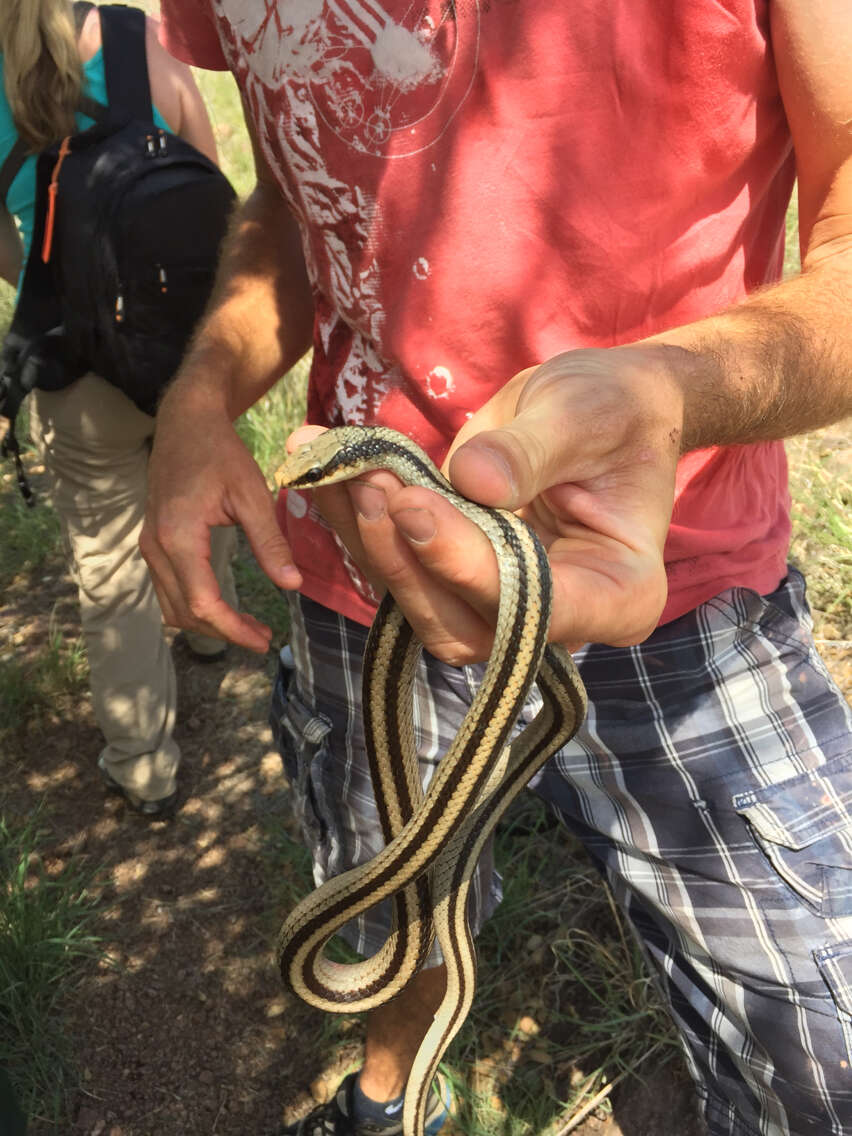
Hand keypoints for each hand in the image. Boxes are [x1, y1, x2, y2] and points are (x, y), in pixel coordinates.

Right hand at [140, 380, 301, 651]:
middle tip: (263, 637)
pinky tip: (224, 607)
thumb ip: (270, 541)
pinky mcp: (153, 543)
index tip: (264, 640)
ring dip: (208, 623)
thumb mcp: (252, 493)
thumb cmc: (221, 453)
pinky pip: (168, 589)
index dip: (232, 629)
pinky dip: (194, 606)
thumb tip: (292, 585)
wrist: (185, 423)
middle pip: (185, 612)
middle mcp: (155, 546)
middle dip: (223, 632)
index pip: (202, 602)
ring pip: (172, 606)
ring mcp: (150, 546)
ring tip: (248, 627)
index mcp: (178, 536)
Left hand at [293, 346, 683, 662]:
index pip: (534, 606)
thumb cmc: (616, 411)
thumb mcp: (587, 414)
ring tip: (334, 467)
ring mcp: (504, 607)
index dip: (467, 567)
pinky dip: (357, 521)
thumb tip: (472, 480)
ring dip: (370, 540)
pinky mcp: (459, 580)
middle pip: (465, 624)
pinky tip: (322, 467)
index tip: (412, 505)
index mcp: (619, 595)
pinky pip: (402, 567)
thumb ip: (533, 450)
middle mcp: (560, 620)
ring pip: (420, 605)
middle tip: (367, 481)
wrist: (605, 409)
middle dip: (406, 557)